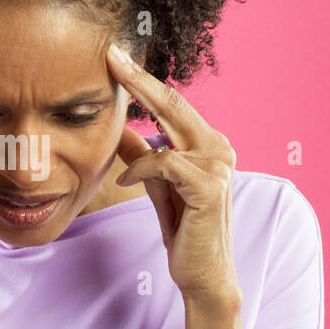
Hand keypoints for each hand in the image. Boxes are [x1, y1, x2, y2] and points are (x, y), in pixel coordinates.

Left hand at [106, 42, 241, 305]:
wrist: (203, 274)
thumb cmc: (184, 230)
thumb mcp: (156, 186)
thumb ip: (141, 155)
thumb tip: (117, 129)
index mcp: (208, 143)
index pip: (171, 102)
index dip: (142, 79)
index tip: (115, 56)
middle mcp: (219, 147)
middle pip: (173, 102)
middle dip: (138, 78)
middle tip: (110, 54)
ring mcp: (218, 165)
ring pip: (166, 132)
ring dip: (135, 145)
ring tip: (117, 166)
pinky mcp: (209, 186)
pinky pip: (164, 163)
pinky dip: (141, 170)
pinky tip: (125, 181)